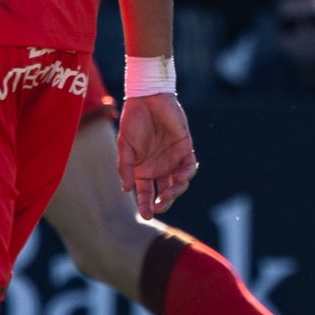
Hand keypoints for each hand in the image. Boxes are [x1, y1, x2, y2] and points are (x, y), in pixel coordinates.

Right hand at [116, 91, 197, 214]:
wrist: (148, 99)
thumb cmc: (133, 121)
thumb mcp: (125, 146)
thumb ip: (126, 167)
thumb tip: (126, 189)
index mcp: (143, 170)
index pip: (145, 193)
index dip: (146, 205)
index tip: (146, 214)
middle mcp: (159, 168)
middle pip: (164, 193)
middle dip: (163, 203)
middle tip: (159, 207)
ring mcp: (173, 160)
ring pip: (178, 183)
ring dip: (175, 192)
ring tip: (168, 194)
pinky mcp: (185, 149)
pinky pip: (189, 167)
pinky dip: (186, 175)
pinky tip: (180, 178)